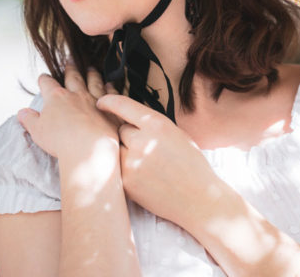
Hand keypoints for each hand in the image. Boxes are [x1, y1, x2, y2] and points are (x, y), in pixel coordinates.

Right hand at [17, 64, 119, 161]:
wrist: (89, 149)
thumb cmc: (62, 142)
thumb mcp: (38, 132)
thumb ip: (30, 120)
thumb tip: (22, 113)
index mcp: (56, 98)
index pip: (47, 84)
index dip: (44, 80)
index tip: (43, 78)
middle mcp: (77, 95)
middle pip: (73, 77)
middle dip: (70, 69)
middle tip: (70, 61)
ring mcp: (96, 100)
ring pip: (93, 82)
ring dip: (92, 74)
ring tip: (91, 69)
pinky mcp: (110, 109)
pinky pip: (111, 93)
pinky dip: (110, 88)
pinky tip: (110, 85)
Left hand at [96, 95, 217, 225]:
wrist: (198, 198)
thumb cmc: (191, 165)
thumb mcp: (177, 135)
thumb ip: (153, 126)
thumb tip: (127, 120)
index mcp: (158, 124)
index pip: (123, 105)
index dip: (109, 102)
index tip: (101, 103)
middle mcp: (143, 140)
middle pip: (121, 130)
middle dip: (131, 137)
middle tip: (149, 150)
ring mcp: (132, 162)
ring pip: (118, 149)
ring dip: (127, 154)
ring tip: (149, 166)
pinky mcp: (126, 182)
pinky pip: (118, 169)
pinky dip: (127, 171)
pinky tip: (146, 178)